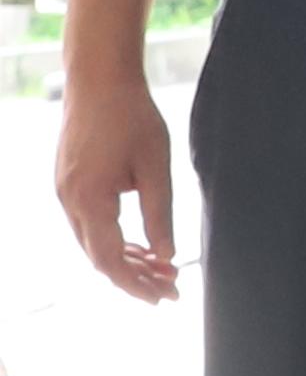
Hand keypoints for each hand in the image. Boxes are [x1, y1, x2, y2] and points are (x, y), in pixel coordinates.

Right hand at [53, 66, 173, 301]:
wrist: (99, 80)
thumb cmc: (131, 117)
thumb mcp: (155, 166)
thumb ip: (160, 214)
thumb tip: (166, 256)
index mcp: (89, 201)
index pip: (110, 260)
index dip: (137, 283)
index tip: (165, 296)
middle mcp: (69, 202)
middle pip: (99, 257)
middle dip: (134, 277)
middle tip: (170, 290)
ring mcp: (64, 193)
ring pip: (93, 242)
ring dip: (125, 259)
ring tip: (161, 271)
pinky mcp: (69, 183)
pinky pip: (89, 224)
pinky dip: (114, 239)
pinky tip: (139, 246)